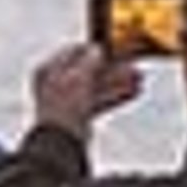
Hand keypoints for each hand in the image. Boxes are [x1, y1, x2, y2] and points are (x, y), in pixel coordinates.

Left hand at [28, 40, 143, 138]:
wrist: (63, 138)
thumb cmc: (64, 106)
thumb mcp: (79, 76)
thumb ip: (89, 60)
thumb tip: (95, 49)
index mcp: (48, 70)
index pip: (72, 52)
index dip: (93, 49)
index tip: (112, 48)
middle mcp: (55, 84)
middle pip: (87, 71)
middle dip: (112, 68)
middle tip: (130, 65)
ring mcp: (67, 100)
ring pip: (95, 86)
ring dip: (117, 82)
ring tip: (138, 79)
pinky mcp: (78, 115)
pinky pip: (99, 101)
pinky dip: (114, 96)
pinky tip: (133, 92)